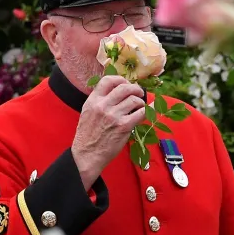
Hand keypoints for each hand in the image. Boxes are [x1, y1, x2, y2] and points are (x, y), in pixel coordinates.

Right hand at [72, 75, 145, 190]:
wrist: (87, 155)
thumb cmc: (88, 136)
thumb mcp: (88, 112)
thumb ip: (100, 102)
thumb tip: (116, 93)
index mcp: (93, 101)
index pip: (107, 80)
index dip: (120, 79)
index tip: (127, 83)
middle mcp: (103, 105)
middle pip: (124, 87)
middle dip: (136, 88)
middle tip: (139, 93)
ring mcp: (113, 115)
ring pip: (134, 100)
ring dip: (141, 102)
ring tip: (140, 106)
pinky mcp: (123, 126)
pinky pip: (141, 113)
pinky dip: (147, 111)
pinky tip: (146, 113)